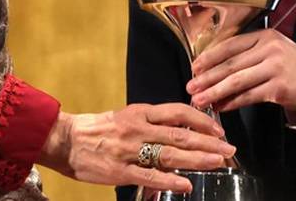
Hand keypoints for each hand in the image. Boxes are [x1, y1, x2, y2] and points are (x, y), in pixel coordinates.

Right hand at [37, 103, 235, 193]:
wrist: (65, 140)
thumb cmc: (97, 129)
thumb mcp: (126, 117)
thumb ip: (152, 124)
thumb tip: (180, 131)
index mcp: (141, 113)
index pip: (178, 112)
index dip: (202, 119)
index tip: (219, 129)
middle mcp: (139, 128)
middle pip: (181, 134)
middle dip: (209, 142)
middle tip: (230, 149)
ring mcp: (130, 150)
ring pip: (170, 154)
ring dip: (197, 159)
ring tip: (218, 162)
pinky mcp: (121, 171)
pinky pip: (150, 175)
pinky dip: (171, 180)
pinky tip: (187, 184)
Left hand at [187, 29, 295, 119]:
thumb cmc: (288, 64)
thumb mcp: (269, 50)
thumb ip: (244, 54)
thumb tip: (211, 69)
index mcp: (263, 36)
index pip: (230, 45)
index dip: (209, 57)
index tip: (194, 67)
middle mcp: (269, 50)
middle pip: (231, 65)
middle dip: (207, 77)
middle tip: (191, 87)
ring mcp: (275, 69)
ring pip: (238, 81)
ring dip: (215, 92)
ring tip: (200, 100)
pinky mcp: (278, 88)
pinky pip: (249, 96)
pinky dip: (232, 102)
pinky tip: (221, 106)